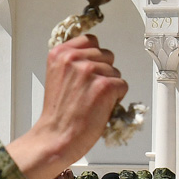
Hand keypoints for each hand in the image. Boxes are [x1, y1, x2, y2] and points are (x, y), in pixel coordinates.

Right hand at [4, 35, 129, 178]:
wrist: (56, 137)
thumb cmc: (57, 114)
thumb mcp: (57, 76)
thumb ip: (72, 62)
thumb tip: (94, 55)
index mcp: (59, 53)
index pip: (91, 41)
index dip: (94, 58)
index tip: (88, 71)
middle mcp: (74, 58)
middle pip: (106, 55)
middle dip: (103, 72)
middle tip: (88, 92)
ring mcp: (90, 71)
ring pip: (115, 71)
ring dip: (109, 86)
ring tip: (92, 101)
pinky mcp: (105, 85)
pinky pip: (123, 85)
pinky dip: (116, 98)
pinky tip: (100, 107)